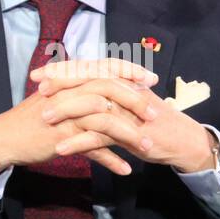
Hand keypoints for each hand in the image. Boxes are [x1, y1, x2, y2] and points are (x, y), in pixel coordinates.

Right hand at [0, 59, 157, 176]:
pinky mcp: (62, 138)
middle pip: (108, 90)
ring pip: (104, 120)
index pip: (105, 66)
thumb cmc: (35, 116)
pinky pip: (92, 148)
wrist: (6, 136)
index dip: (130, 71)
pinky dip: (110, 160)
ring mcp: (66, 115)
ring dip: (129, 134)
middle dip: (136, 101)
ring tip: (147, 147)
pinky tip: (125, 169)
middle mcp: (69, 92)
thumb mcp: (59, 95)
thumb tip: (109, 86)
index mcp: (71, 79)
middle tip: (155, 113)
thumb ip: (82, 88)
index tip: (151, 79)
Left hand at [33, 58, 216, 172]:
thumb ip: (109, 95)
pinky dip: (79, 142)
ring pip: (92, 106)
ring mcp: (128, 111)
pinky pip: (100, 136)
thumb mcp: (130, 104)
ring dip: (66, 112)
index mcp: (123, 81)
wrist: (182, 141)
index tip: (39, 74)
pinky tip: (61, 149)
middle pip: (88, 80)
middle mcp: (125, 90)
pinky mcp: (131, 133)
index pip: (89, 69)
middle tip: (37, 89)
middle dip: (61, 83)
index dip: (63, 70)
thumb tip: (81, 89)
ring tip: (43, 119)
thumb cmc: (153, 124)